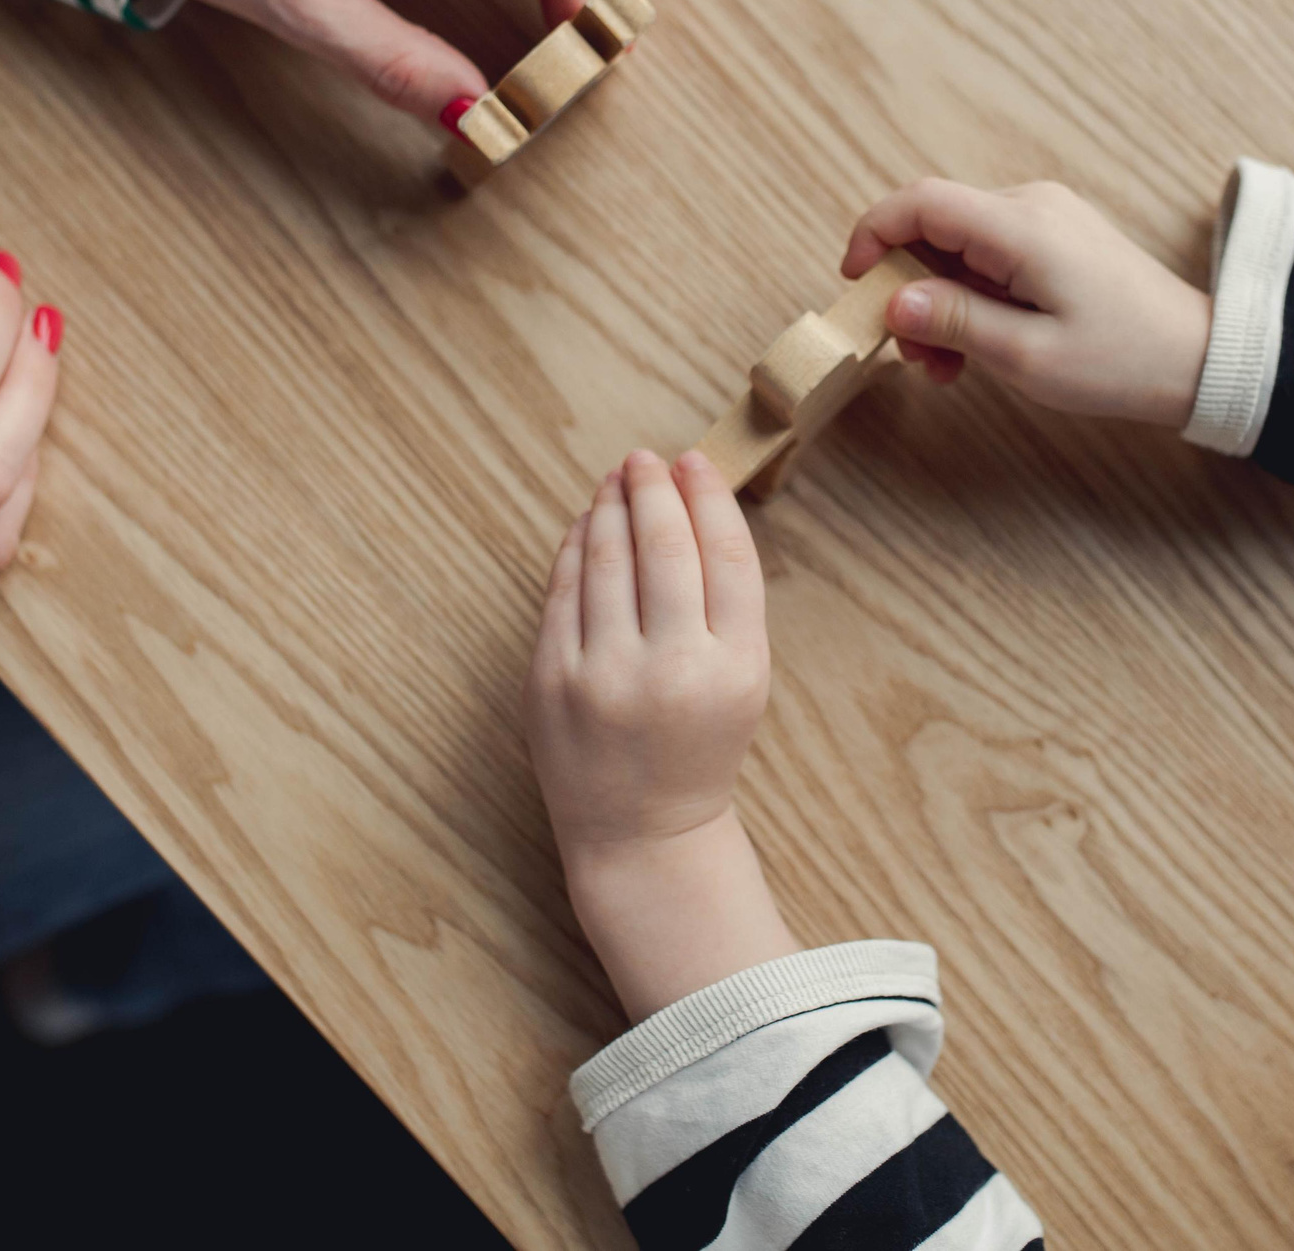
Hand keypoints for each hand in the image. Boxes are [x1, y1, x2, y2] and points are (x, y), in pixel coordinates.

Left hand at [525, 450, 798, 1021]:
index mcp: (734, 670)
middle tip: (646, 460)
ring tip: (616, 483)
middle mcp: (671, 670)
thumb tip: (691, 502)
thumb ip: (725, 601)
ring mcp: (604, 677)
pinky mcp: (551, 682)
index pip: (725, 557)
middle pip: (663, 549)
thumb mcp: (743, 681)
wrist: (641, 834)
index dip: (708, 498)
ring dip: (609, 510)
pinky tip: (586, 528)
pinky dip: (574, 550)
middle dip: (652, 491)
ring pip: (606, 561)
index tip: (694, 461)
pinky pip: (562, 593)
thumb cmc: (699, 745)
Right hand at [843, 178, 1213, 427]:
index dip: (874, 235)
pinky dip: (968, 299)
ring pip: (957, 247)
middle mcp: (1031, 208)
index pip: (921, 202)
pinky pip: (988, 258)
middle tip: (912, 355)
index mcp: (1022, 228)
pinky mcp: (1054, 240)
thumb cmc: (1121, 361)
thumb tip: (894, 300)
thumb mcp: (1026, 356)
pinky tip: (974, 349)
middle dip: (908, 288)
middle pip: (934, 227)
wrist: (1199, 359)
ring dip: (937, 302)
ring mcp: (1045, 220)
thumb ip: (954, 321)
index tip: (855, 284)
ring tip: (946, 367)